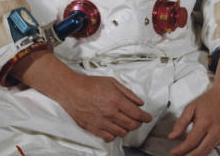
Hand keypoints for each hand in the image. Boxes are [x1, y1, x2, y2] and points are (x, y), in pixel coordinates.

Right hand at [10, 51, 150, 141]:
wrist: (71, 90)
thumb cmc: (90, 84)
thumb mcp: (112, 82)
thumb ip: (128, 93)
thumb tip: (140, 102)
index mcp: (116, 100)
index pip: (136, 113)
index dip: (145, 117)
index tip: (148, 118)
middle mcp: (110, 113)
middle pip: (131, 124)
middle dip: (138, 123)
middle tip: (139, 120)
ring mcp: (101, 122)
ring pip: (121, 132)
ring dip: (127, 129)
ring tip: (127, 123)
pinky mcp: (93, 128)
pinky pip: (108, 137)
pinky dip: (114, 135)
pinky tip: (115, 129)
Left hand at [167, 51, 219, 155]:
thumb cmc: (210, 100)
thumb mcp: (191, 107)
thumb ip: (181, 123)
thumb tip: (172, 137)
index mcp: (205, 122)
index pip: (191, 142)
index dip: (180, 150)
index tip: (173, 153)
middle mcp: (215, 131)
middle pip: (199, 152)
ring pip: (207, 151)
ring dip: (197, 154)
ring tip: (188, 153)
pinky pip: (214, 146)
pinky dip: (206, 147)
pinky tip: (201, 144)